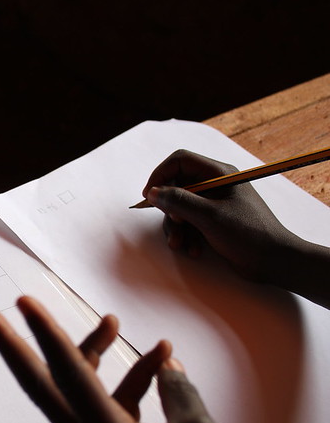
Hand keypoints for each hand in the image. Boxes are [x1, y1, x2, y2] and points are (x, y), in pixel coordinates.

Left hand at [0, 296, 239, 422]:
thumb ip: (178, 391)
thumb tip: (164, 363)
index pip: (67, 375)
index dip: (45, 334)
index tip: (21, 304)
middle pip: (42, 384)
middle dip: (15, 347)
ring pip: (80, 387)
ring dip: (94, 353)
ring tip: (112, 320)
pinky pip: (110, 403)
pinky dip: (131, 380)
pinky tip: (159, 360)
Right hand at [142, 149, 303, 281]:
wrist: (274, 260)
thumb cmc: (248, 233)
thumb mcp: (209, 216)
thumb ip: (178, 201)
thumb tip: (152, 192)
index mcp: (219, 174)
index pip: (180, 161)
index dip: (161, 175)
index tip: (149, 195)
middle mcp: (215, 184)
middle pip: (176, 185)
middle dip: (169, 208)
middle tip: (174, 222)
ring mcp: (214, 203)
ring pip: (179, 207)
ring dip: (176, 227)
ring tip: (180, 244)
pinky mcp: (213, 221)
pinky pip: (189, 222)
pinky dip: (187, 236)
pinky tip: (193, 249)